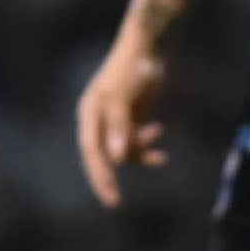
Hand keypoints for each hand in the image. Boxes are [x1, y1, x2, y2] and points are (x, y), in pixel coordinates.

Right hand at [74, 37, 169, 208]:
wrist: (145, 46)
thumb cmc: (131, 68)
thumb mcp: (123, 97)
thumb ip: (119, 127)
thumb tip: (116, 160)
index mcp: (89, 114)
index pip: (91, 152)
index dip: (98, 175)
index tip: (109, 196)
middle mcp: (97, 119)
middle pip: (101, 155)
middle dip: (109, 177)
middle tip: (115, 203)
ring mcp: (112, 119)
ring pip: (122, 149)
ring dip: (139, 151)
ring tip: (158, 144)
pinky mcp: (127, 117)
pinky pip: (133, 140)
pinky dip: (147, 142)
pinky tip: (160, 132)